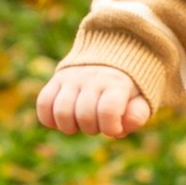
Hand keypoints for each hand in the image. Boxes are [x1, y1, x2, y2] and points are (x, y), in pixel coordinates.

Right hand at [37, 65, 154, 136]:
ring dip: (70, 127)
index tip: (115, 129)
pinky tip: (62, 121)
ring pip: (61, 111)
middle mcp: (92, 78)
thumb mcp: (142, 100)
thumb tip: (118, 129)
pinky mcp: (56, 79)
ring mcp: (72, 78)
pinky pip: (43, 103)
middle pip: (84, 115)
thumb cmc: (128, 88)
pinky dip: (49, 119)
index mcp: (117, 83)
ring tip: (80, 122)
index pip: (108, 111)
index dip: (110, 128)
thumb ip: (136, 115)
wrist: (113, 54)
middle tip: (99, 124)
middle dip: (92, 129)